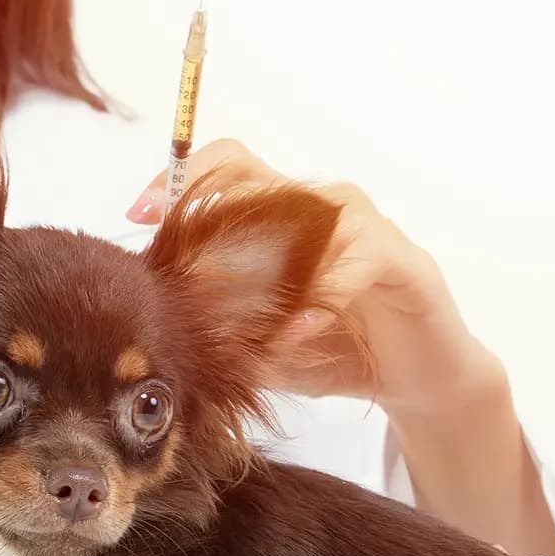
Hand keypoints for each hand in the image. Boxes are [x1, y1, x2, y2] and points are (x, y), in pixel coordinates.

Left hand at [127, 139, 503, 414]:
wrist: (415, 385)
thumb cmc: (337, 355)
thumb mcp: (265, 346)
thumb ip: (223, 326)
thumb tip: (162, 317)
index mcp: (286, 220)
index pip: (228, 170)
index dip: (181, 179)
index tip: (139, 214)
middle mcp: (325, 211)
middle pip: (257, 178)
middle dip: (206, 213)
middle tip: (177, 258)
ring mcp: (367, 230)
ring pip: (307, 215)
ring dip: (269, 264)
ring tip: (245, 311)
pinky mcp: (405, 261)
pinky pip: (359, 258)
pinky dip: (324, 292)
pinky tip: (303, 328)